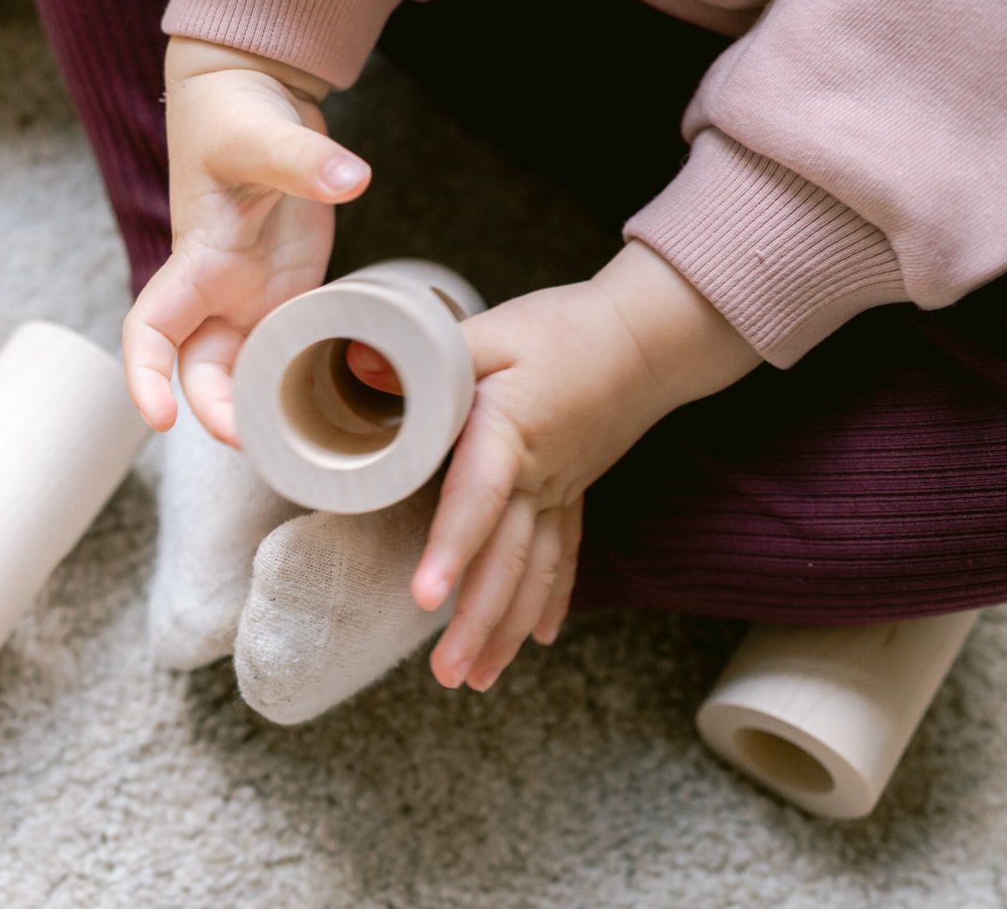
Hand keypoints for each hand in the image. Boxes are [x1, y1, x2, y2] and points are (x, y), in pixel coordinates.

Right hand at [121, 37, 370, 443]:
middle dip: (221, 416)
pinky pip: (289, 351)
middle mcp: (216, 291)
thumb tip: (350, 178)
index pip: (150, 332)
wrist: (251, 94)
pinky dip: (303, 380)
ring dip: (264, 409)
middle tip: (264, 445)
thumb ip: (303, 158)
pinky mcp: (288, 291)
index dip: (145, 378)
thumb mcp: (265, 131)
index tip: (157, 418)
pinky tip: (338, 403)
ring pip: (245, 374)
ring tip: (306, 441)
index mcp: (194, 261)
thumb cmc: (235, 112)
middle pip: (200, 374)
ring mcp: (252, 296)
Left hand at [353, 242, 761, 690]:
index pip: (477, 498)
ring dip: (507, 629)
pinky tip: (540, 638)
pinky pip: (562, 556)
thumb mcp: (491, 329)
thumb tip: (356, 366)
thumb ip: (428, 354)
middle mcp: (539, 475)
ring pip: (535, 573)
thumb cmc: (565, 327)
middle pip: (507, 560)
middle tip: (448, 677)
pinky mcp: (574, 491)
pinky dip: (549, 599)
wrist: (649, 332)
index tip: (426, 597)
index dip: (451, 548)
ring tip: (476, 679)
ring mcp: (561, 490)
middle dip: (478, 624)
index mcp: (509, 432)